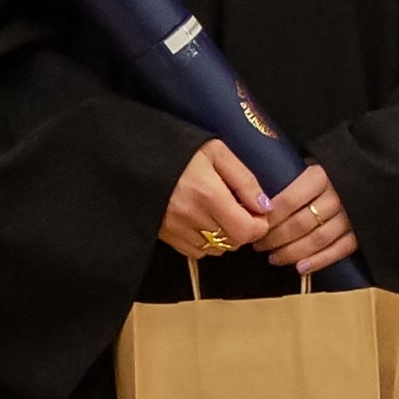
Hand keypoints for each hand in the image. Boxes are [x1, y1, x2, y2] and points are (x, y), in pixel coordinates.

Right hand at [161, 138, 274, 263]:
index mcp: (208, 195)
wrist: (134, 155)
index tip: (257, 211)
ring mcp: (176, 229)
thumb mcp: (216, 151)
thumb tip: (264, 206)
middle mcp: (192, 217)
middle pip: (233, 243)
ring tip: (218, 214)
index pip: (246, 230)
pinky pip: (195, 251)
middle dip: (243, 230)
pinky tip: (201, 221)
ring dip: (224, 237)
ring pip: (215, 250)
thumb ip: (244, 180)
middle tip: (239, 210)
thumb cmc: (176, 147)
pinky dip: (205, 242)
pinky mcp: (164, 236)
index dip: (259, 224)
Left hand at [248, 158, 357, 278]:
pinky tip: (301, 268)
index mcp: (322, 176)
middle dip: (275, 238)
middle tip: (259, 245)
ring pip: (317, 240)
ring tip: (274, 258)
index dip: (269, 217)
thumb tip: (260, 191)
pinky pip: (339, 250)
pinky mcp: (362, 232)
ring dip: (292, 252)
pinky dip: (319, 261)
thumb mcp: (314, 161)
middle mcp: (337, 196)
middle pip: (300, 224)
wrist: (376, 170)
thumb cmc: (334, 167)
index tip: (255, 224)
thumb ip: (292, 174)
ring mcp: (351, 216)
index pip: (289, 200)